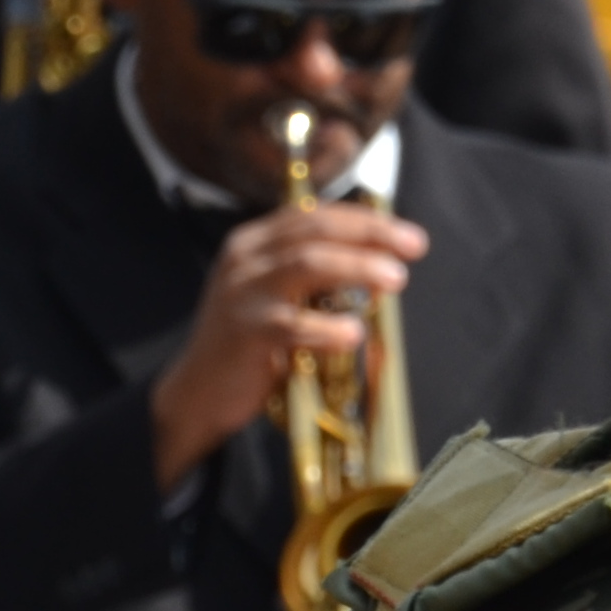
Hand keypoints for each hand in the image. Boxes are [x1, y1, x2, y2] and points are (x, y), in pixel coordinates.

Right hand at [152, 200, 427, 489]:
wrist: (197, 393)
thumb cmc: (248, 346)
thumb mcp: (275, 296)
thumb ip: (313, 275)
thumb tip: (378, 263)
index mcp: (253, 243)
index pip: (314, 216)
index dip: (364, 220)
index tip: (406, 235)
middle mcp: (244, 259)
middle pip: (315, 231)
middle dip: (370, 234)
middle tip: (413, 247)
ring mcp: (242, 294)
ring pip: (307, 264)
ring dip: (357, 268)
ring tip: (396, 280)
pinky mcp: (245, 332)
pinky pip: (293, 324)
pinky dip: (328, 328)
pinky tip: (355, 335)